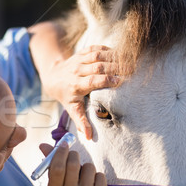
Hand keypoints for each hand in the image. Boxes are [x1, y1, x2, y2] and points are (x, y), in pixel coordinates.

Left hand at [28, 22, 119, 139]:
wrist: (53, 77)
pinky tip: (119, 52)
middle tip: (132, 69)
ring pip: (97, 55)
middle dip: (114, 67)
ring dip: (113, 56)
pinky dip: (107, 49)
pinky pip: (95, 48)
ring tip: (129, 60)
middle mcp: (76, 71)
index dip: (105, 80)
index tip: (120, 82)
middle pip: (97, 66)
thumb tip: (89, 137)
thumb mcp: (71, 109)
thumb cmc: (66, 95)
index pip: (91, 81)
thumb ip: (81, 120)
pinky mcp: (82, 53)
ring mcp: (79, 60)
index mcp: (75, 85)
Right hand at [41, 143, 106, 185]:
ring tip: (84, 176)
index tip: (64, 144)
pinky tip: (92, 184)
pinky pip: (100, 175)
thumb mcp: (55, 184)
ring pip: (89, 167)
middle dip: (74, 155)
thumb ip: (50, 164)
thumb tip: (43, 145)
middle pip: (73, 164)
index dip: (61, 153)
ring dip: (87, 167)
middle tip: (74, 155)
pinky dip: (97, 175)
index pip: (57, 167)